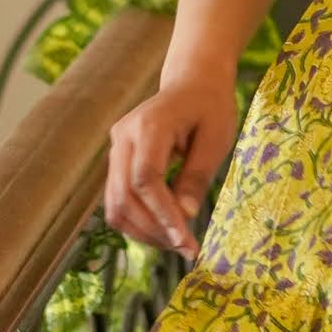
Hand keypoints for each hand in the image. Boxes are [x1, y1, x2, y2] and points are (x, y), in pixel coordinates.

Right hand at [104, 60, 241, 253]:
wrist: (192, 83)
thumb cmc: (210, 107)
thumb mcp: (216, 139)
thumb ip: (197, 176)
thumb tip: (185, 217)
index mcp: (149, 125)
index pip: (145, 179)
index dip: (163, 213)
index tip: (186, 240)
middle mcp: (123, 137)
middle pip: (125, 196)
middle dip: (154, 229)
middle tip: (186, 249)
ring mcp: (116, 149)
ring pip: (116, 204)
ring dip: (144, 231)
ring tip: (177, 244)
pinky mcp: (118, 161)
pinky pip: (118, 200)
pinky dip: (138, 221)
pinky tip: (165, 231)